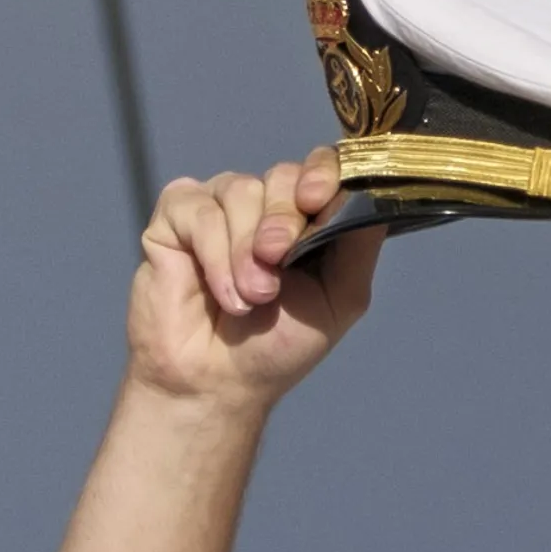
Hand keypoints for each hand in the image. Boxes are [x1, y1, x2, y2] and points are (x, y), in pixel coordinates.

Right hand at [127, 149, 380, 410]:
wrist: (215, 385)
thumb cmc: (276, 348)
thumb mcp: (340, 297)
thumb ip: (359, 242)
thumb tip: (376, 191)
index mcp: (305, 218)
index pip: (321, 167)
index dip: (322, 172)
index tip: (316, 199)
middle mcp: (262, 204)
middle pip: (282, 175)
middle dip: (283, 219)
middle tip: (275, 263)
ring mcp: (217, 208)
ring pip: (239, 189)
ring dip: (245, 249)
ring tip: (249, 297)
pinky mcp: (174, 220)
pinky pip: (197, 210)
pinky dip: (213, 252)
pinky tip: (223, 293)